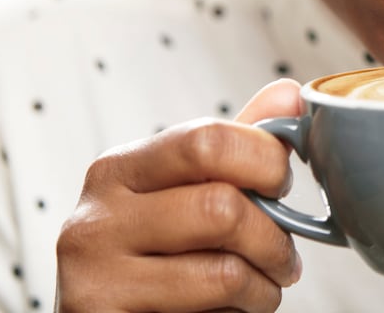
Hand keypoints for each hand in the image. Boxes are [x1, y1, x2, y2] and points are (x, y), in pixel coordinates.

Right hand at [55, 79, 304, 312]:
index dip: (265, 161)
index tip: (279, 185)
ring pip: (223, 270)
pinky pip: (209, 312)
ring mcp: (94, 275)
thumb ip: (235, 147)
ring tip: (260, 288)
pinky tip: (228, 312)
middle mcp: (96, 217)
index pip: (207, 140)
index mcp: (118, 170)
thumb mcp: (188, 196)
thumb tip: (288, 94)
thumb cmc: (156, 262)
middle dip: (273, 236)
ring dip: (264, 285)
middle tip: (282, 254)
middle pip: (221, 207)